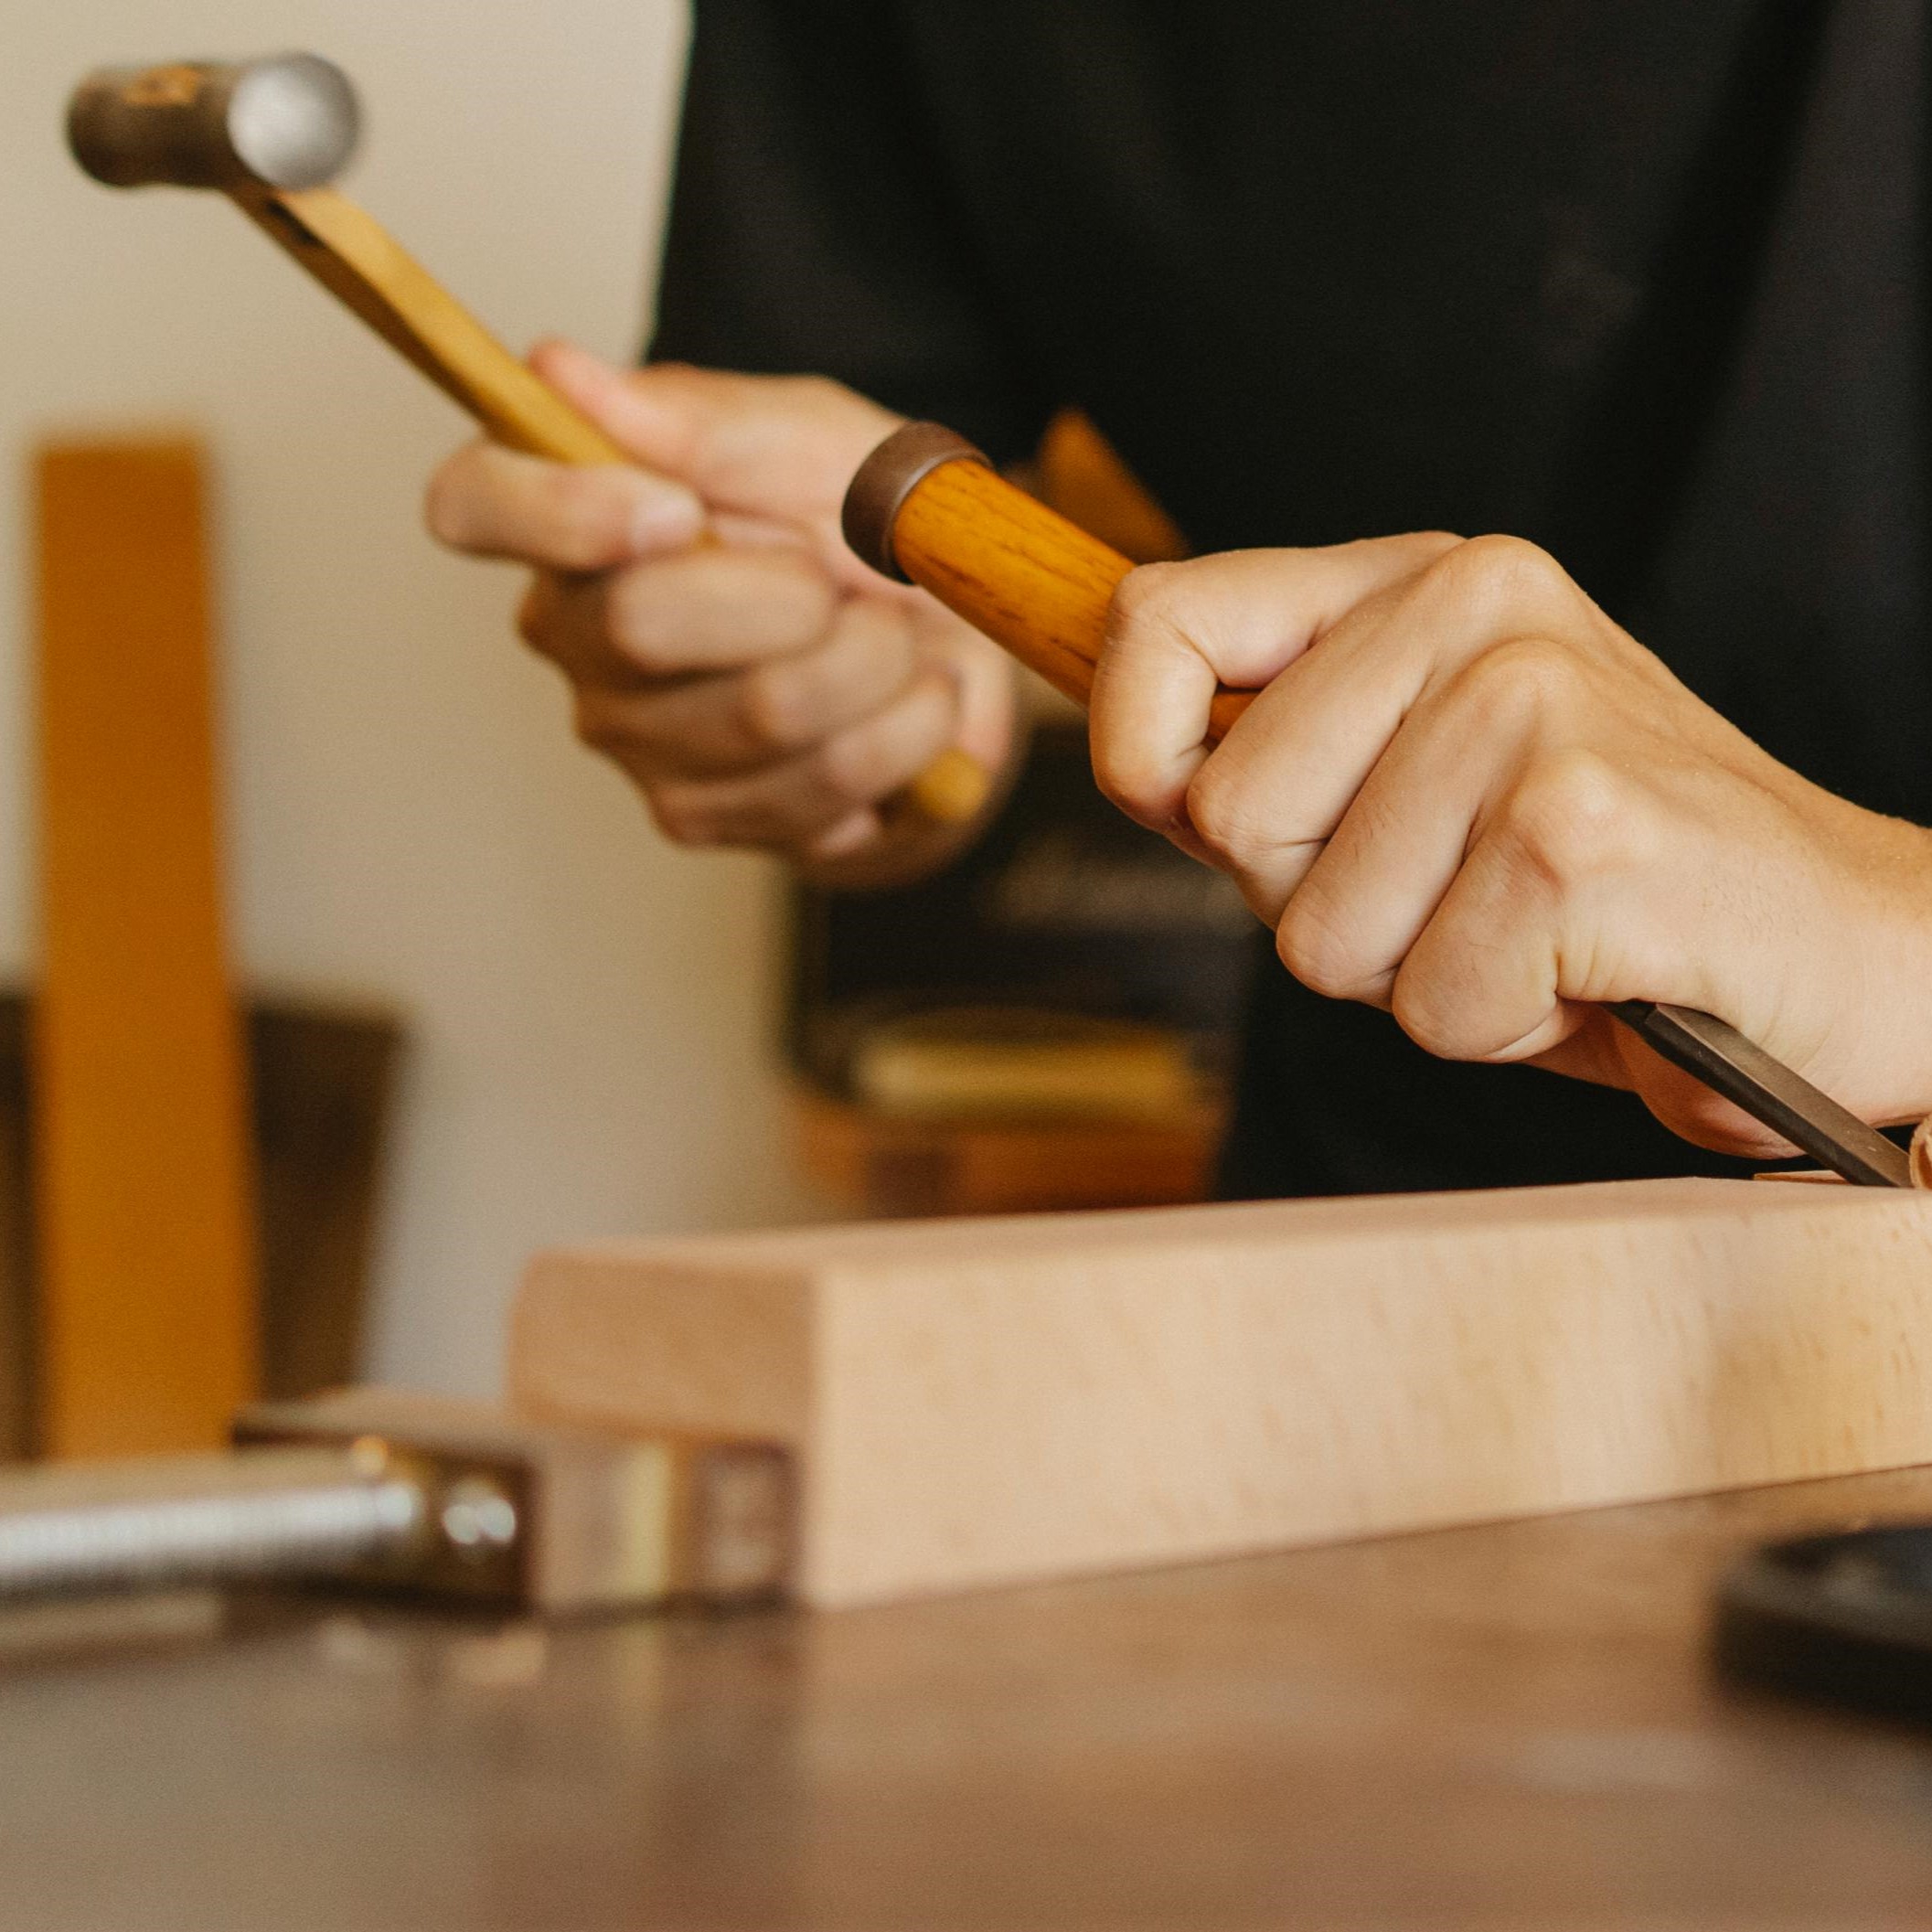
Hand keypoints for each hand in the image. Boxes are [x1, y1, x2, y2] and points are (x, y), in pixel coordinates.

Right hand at [425, 342, 1015, 873]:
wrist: (956, 639)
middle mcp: (580, 639)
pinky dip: (907, 729)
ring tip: (894, 635)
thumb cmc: (864, 529)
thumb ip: (699, 421)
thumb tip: (557, 373)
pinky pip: (826, 784)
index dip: (560, 510)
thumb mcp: (811, 441)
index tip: (681, 510)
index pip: (473, 505)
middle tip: (843, 575)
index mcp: (577, 518)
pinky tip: (905, 702)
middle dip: (794, 591)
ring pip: (766, 712)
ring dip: (876, 660)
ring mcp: (635, 744)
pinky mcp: (704, 820)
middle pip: (638, 625)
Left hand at [1089, 535, 1931, 1152]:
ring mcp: (1532, 710)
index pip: (1164, 619)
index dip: (1133, 745)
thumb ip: (1288, 757)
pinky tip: (1589, 972)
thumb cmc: (1608, 891)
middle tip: (1457, 899)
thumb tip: (1133, 758)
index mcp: (1424, 583)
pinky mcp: (1579, 830)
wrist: (1845, 950)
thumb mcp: (1420, 790)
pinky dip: (1498, 1025)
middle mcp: (1477, 611)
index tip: (1178, 805)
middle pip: (1230, 818)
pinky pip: (1427, 1000)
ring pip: (1317, 933)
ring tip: (1531, 935)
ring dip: (1414, 979)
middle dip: (1321, 909)